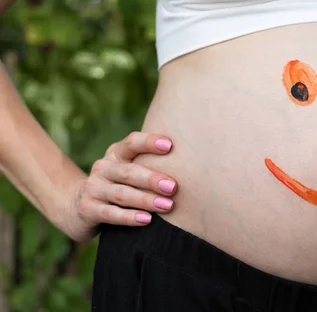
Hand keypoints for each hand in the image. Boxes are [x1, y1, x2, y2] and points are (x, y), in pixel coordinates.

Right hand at [63, 132, 177, 240]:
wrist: (79, 206)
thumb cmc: (120, 184)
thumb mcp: (130, 169)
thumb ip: (150, 163)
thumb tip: (191, 163)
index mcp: (116, 152)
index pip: (132, 142)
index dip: (149, 142)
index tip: (170, 145)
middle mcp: (103, 167)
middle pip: (129, 171)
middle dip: (152, 179)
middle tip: (173, 187)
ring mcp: (93, 188)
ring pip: (122, 194)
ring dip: (146, 200)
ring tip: (167, 206)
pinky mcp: (88, 209)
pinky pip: (111, 214)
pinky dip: (129, 217)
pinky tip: (147, 220)